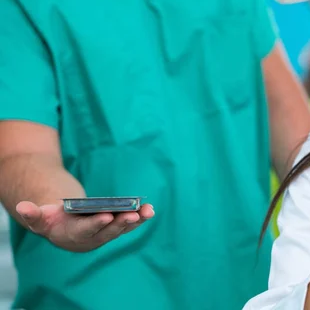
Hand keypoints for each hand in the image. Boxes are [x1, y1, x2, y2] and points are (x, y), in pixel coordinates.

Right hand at [15, 201, 154, 251]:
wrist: (63, 226)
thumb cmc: (51, 219)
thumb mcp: (39, 217)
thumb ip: (33, 214)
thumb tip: (22, 207)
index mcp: (72, 235)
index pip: (85, 231)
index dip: (95, 224)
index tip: (106, 216)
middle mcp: (91, 239)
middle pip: (107, 232)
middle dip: (120, 223)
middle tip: (132, 214)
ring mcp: (104, 235)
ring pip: (122, 229)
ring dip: (136, 220)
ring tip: (148, 210)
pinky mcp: (115, 229)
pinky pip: (128, 224)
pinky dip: (139, 217)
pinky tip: (150, 209)